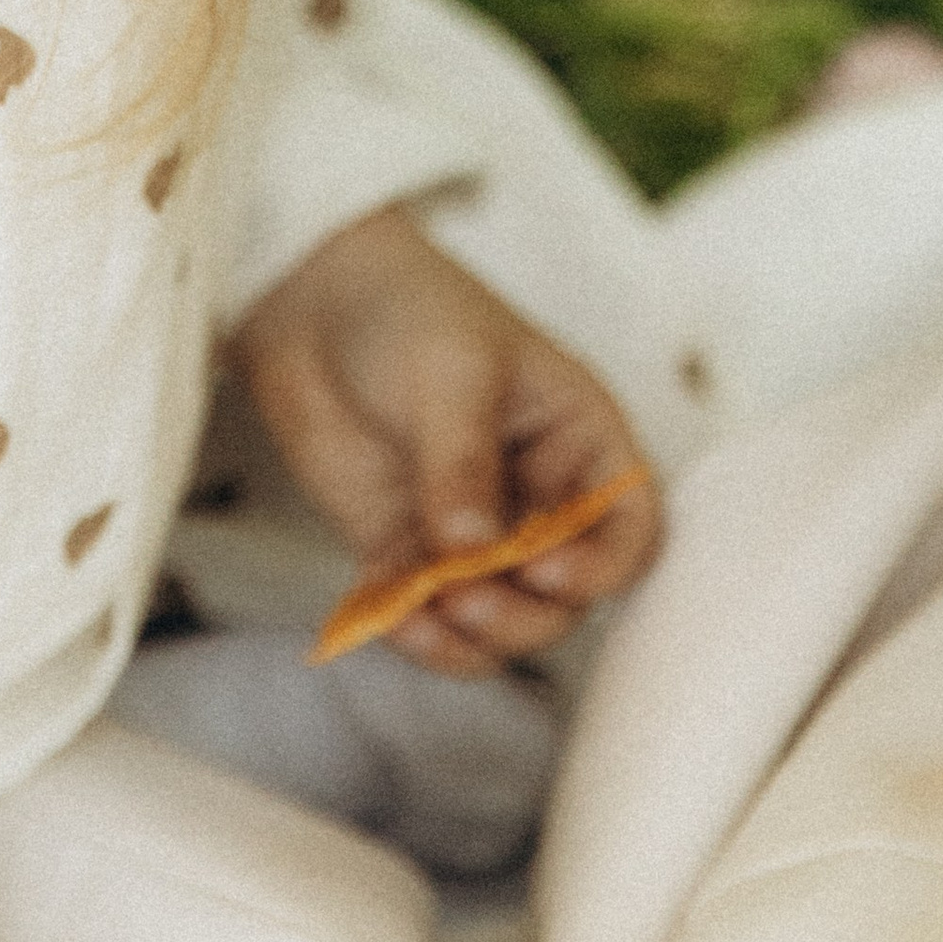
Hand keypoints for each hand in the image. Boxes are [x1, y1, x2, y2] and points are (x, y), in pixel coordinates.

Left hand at [230, 205, 659, 676]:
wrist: (314, 303)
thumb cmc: (409, 309)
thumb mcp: (452, 369)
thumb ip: (463, 461)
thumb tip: (472, 551)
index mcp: (576, 439)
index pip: (628, 525)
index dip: (603, 564)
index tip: (543, 568)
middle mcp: (538, 495)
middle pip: (565, 596)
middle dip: (522, 613)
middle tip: (467, 597)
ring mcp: (475, 530)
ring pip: (502, 621)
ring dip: (473, 637)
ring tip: (423, 613)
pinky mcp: (413, 551)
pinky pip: (433, 619)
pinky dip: (420, 636)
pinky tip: (393, 620)